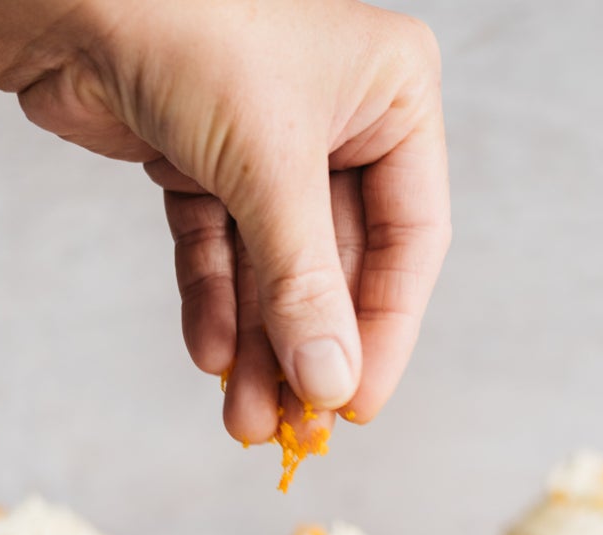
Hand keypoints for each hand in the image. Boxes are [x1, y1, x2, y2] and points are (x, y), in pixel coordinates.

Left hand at [20, 0, 450, 443]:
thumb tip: (333, 384)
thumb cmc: (192, 36)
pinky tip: (211, 358)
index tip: (359, 405)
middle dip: (307, 346)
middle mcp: (341, 117)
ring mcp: (269, 141)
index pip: (409, 238)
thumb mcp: (269, 170)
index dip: (385, 329)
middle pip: (338, 262)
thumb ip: (306, 284)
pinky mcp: (202, 160)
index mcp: (394, 95)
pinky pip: (221, 247)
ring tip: (245, 418)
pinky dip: (215, 301)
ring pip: (275, 265)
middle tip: (294, 428)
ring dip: (261, 343)